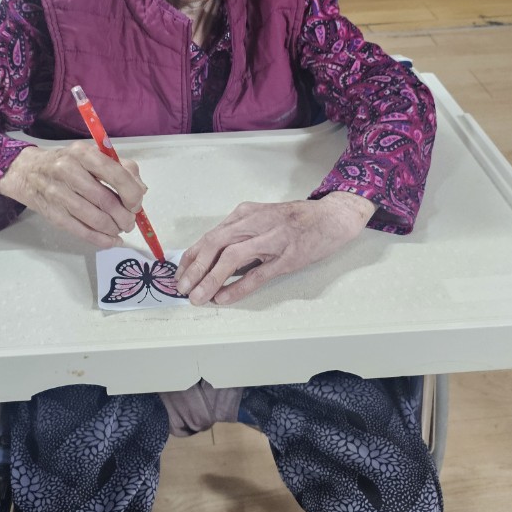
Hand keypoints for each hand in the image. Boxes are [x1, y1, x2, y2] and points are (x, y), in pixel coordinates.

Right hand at [0, 143, 146, 248]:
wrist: (26, 172)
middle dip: (125, 216)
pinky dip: (102, 240)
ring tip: (120, 228)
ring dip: (114, 229)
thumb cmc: (66, 163)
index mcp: (83, 153)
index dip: (131, 193)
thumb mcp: (91, 156)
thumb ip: (121, 168)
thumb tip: (141, 190)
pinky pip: (82, 232)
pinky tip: (112, 241)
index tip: (136, 203)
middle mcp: (69, 171)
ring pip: (96, 219)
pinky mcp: (53, 214)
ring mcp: (58, 194)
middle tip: (130, 221)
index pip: (115, 174)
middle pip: (106, 200)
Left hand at [175, 192, 375, 305]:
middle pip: (216, 243)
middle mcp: (255, 223)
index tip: (180, 274)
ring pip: (232, 257)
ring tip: (198, 297)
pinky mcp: (287, 257)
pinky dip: (238, 286)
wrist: (332, 217)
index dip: (192, 256)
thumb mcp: (262, 218)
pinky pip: (258, 274)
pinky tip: (224, 298)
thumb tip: (213, 260)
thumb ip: (240, 234)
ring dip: (211, 278)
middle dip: (195, 268)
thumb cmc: (296, 220)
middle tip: (182, 288)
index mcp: (246, 213)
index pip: (210, 235)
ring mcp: (272, 239)